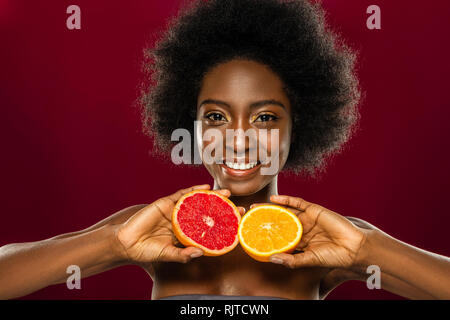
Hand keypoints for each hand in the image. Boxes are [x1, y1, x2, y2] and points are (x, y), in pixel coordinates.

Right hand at [113, 184, 234, 263]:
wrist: (127, 243)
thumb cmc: (147, 250)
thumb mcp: (168, 254)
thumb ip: (182, 254)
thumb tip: (200, 253)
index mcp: (185, 232)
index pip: (207, 227)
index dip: (221, 225)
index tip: (236, 224)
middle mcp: (183, 220)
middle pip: (206, 212)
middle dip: (222, 209)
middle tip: (238, 207)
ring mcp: (175, 210)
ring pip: (196, 201)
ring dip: (212, 196)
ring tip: (226, 194)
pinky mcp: (165, 203)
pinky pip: (182, 194)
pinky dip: (194, 190)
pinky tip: (205, 188)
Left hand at [256, 195, 367, 269]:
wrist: (353, 247)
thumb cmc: (333, 256)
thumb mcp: (309, 260)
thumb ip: (291, 261)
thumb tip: (271, 259)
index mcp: (299, 242)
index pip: (279, 237)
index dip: (266, 235)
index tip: (251, 234)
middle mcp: (301, 229)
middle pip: (279, 222)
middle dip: (264, 220)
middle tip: (248, 217)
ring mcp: (307, 218)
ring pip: (285, 211)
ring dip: (270, 208)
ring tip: (255, 207)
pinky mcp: (313, 210)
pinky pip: (297, 202)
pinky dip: (286, 200)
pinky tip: (274, 199)